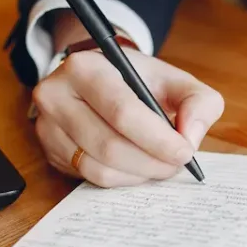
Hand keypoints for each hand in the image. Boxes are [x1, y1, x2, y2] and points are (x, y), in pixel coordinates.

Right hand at [32, 46, 223, 187]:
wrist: (100, 80)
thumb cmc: (138, 81)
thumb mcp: (173, 79)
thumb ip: (197, 101)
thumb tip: (190, 137)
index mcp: (85, 67)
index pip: (122, 111)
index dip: (157, 138)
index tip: (185, 152)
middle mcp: (56, 95)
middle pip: (109, 145)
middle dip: (152, 162)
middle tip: (177, 164)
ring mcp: (48, 127)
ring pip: (100, 168)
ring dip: (139, 174)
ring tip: (161, 165)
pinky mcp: (51, 152)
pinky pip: (91, 178)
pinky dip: (123, 179)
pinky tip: (139, 168)